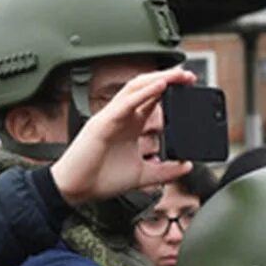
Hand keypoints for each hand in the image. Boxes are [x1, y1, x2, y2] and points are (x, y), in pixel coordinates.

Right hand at [48, 68, 194, 204]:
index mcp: (130, 125)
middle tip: (189, 76)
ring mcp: (110, 117)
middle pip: (145, 87)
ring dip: (158, 79)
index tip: (191, 86)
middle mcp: (121, 117)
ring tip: (178, 75)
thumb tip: (187, 166)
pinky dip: (144, 93)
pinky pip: (125, 103)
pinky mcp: (102, 123)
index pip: (152, 99)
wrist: (75, 190)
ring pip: (135, 88)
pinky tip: (160, 87)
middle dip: (168, 78)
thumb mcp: (142, 175)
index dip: (171, 89)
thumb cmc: (100, 179)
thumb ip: (165, 171)